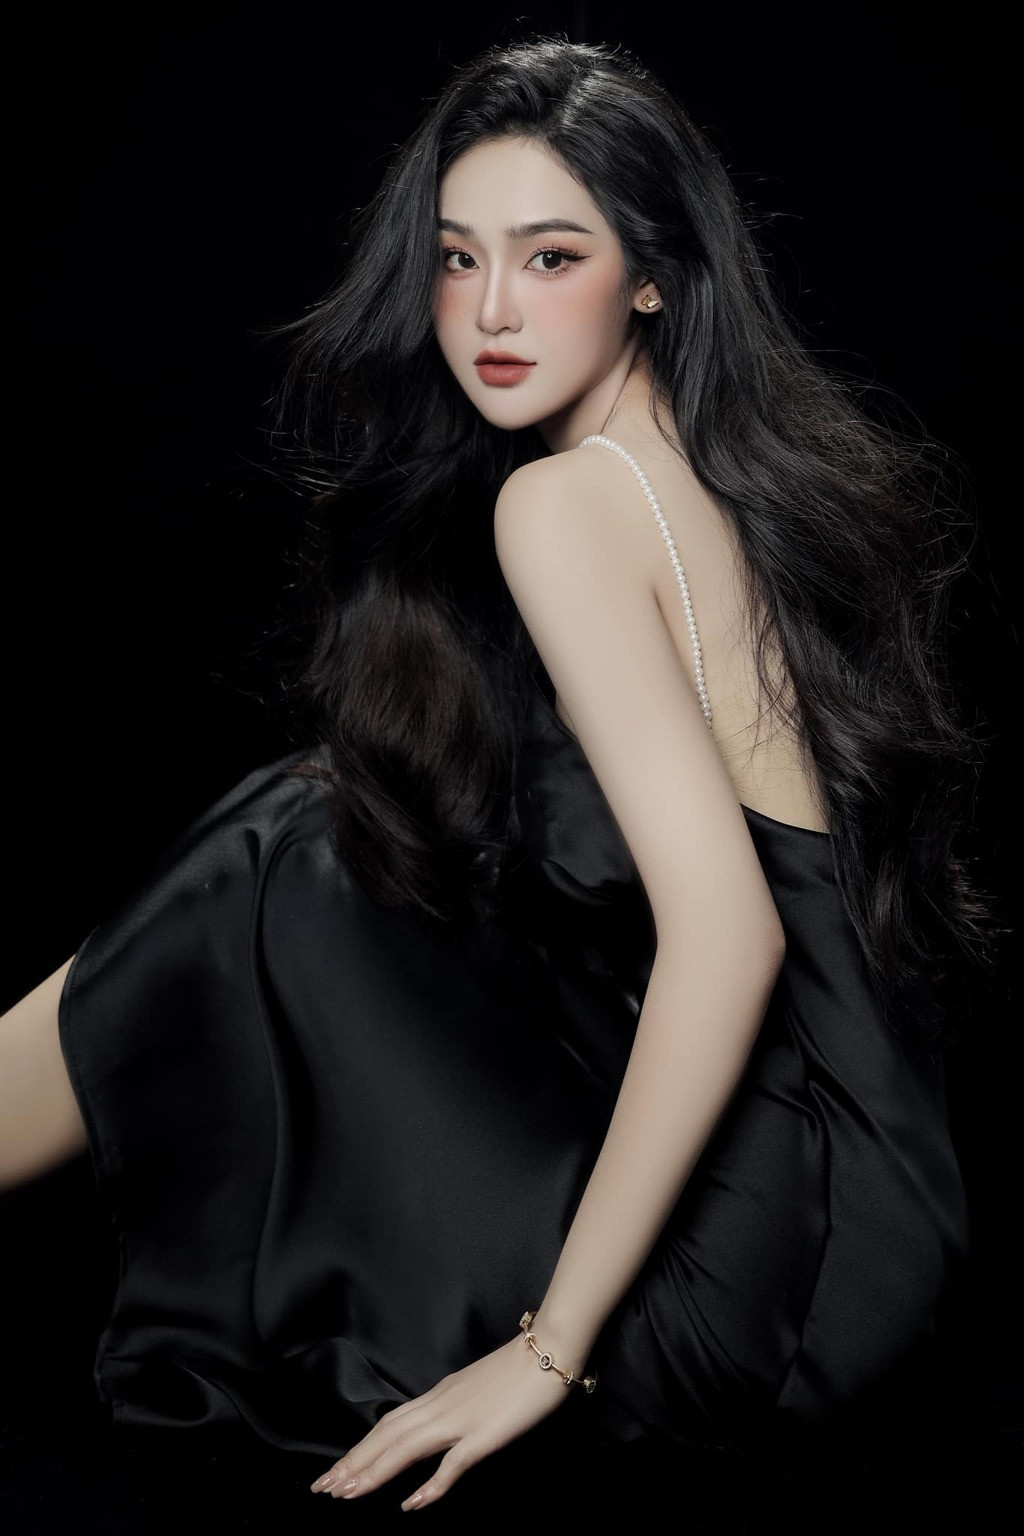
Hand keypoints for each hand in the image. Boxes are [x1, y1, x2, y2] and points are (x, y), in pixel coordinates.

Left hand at [309, 1331, 573, 1510]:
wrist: (551, 1348)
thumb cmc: (521, 1367)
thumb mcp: (476, 1386)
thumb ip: (456, 1405)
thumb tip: (439, 1427)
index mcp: (440, 1394)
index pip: (390, 1424)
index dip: (362, 1449)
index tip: (338, 1471)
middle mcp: (441, 1405)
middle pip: (387, 1435)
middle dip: (354, 1463)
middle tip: (323, 1488)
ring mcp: (461, 1419)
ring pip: (406, 1446)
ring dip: (374, 1471)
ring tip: (346, 1494)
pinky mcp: (484, 1434)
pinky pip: (452, 1463)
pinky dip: (430, 1485)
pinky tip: (411, 1504)